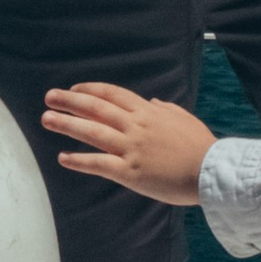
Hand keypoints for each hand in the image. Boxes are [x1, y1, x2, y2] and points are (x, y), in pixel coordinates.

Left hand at [40, 82, 215, 205]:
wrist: (213, 171)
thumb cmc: (201, 146)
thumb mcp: (185, 119)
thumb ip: (166, 109)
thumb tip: (153, 102)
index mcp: (149, 112)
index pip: (113, 94)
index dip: (90, 90)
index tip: (74, 89)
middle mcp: (137, 126)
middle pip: (97, 108)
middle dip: (70, 101)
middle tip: (50, 97)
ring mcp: (132, 148)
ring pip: (93, 132)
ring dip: (67, 124)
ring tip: (47, 119)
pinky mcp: (131, 172)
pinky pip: (99, 164)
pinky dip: (79, 160)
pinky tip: (63, 157)